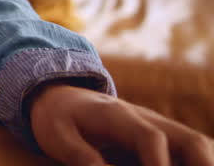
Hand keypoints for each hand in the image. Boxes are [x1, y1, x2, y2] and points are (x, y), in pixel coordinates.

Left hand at [29, 83, 213, 165]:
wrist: (61, 97)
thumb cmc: (57, 117)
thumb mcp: (57, 136)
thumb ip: (81, 157)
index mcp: (118, 116)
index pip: (150, 138)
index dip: (158, 165)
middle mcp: (146, 119)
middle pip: (191, 140)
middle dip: (202, 165)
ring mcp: (158, 128)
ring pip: (195, 144)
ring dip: (202, 164)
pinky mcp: (161, 139)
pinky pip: (187, 151)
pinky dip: (193, 163)